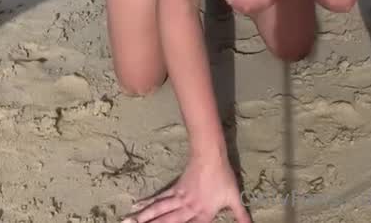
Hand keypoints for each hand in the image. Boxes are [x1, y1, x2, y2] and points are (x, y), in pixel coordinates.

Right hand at [123, 154, 248, 222]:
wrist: (211, 155)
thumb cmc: (223, 178)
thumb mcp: (234, 198)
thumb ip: (242, 216)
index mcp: (202, 215)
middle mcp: (187, 210)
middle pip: (167, 222)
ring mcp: (179, 199)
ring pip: (159, 211)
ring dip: (144, 217)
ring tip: (128, 222)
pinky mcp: (175, 189)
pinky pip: (159, 198)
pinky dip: (148, 203)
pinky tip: (137, 205)